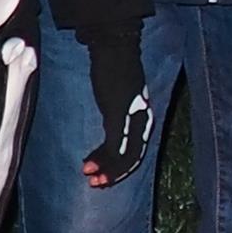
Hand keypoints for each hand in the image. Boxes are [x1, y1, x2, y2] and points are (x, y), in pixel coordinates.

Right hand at [75, 25, 154, 187]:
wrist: (114, 48)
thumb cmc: (114, 70)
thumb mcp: (119, 97)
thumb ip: (118, 115)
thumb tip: (110, 132)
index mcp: (143, 117)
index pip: (137, 150)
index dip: (120, 167)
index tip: (101, 175)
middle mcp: (143, 120)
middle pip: (134, 157)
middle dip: (114, 173)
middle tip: (95, 184)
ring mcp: (133, 118)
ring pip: (126, 155)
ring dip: (107, 170)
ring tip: (90, 178)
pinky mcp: (121, 115)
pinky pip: (116, 145)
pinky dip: (103, 159)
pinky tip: (88, 164)